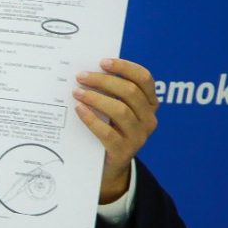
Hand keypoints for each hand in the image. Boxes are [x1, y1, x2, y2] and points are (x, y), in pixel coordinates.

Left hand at [72, 59, 158, 203]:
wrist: (109, 165)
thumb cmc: (110, 129)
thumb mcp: (115, 109)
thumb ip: (110, 92)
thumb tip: (88, 71)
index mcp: (150, 104)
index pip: (144, 79)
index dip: (124, 67)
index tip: (102, 62)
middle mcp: (149, 119)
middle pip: (130, 92)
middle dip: (103, 81)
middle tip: (81, 77)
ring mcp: (139, 136)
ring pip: (120, 111)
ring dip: (96, 98)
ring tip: (77, 92)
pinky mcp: (124, 151)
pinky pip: (107, 132)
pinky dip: (91, 119)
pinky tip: (79, 110)